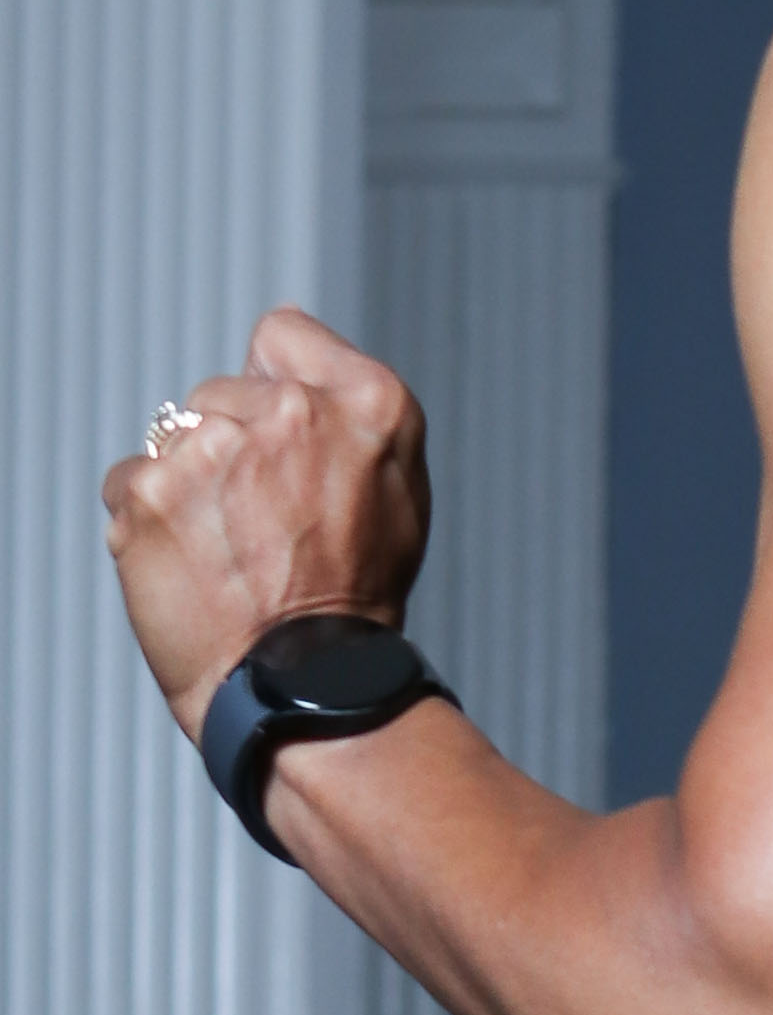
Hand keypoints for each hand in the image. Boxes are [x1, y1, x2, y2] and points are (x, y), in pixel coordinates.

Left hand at [102, 309, 430, 739]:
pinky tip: (190, 564)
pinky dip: (148, 522)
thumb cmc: (356, 596)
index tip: (286, 442)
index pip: (283, 334)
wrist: (303, 683)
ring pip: (172, 439)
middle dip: (231, 446)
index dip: (277, 384)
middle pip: (219, 393)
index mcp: (368, 403)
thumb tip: (281, 331)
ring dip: (188, 486)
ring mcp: (215, 449)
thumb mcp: (401, 487)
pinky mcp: (151, 490)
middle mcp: (291, 413)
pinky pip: (128, 482)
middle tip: (263, 522)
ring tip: (227, 549)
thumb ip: (351, 401)